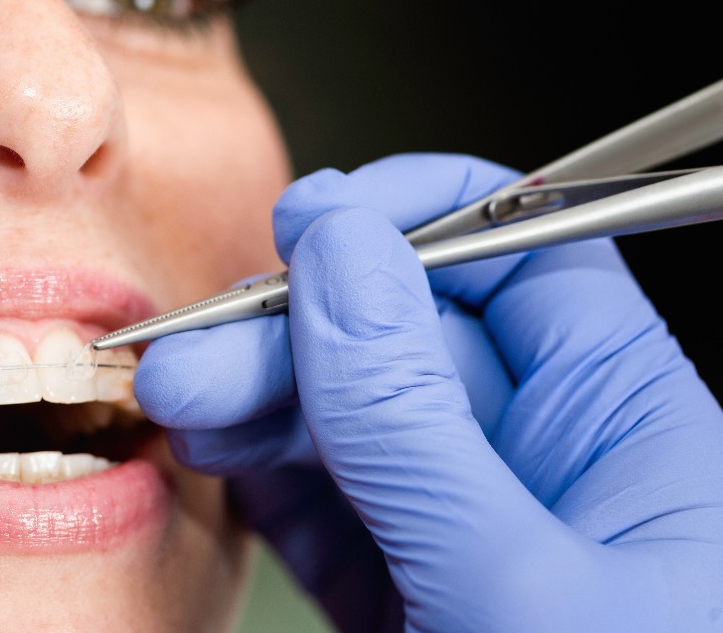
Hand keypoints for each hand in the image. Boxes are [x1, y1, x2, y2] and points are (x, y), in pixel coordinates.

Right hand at [136, 153, 722, 631]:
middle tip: (191, 361)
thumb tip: (343, 251)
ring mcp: (468, 527)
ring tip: (182, 408)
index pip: (523, 255)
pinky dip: (266, 480)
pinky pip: (330, 506)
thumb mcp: (517, 586)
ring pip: (350, 419)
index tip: (309, 224)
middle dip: (292, 332)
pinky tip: (219, 464)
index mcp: (627, 427)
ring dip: (259, 401)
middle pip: (404, 336)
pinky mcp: (411, 593)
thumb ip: (417, 417)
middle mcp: (548, 461)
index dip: (415, 216)